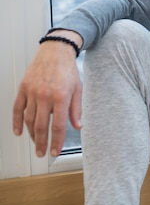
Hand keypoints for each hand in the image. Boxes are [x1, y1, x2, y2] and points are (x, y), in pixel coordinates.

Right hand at [12, 30, 82, 156]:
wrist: (55, 51)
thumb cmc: (68, 70)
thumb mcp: (78, 89)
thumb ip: (76, 109)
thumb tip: (78, 126)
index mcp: (61, 97)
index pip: (58, 125)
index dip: (57, 141)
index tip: (55, 152)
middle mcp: (45, 96)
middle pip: (41, 126)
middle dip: (42, 142)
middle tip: (42, 153)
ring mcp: (32, 92)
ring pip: (29, 119)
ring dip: (32, 134)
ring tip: (36, 143)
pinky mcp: (23, 88)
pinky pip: (17, 109)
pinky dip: (16, 122)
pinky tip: (19, 132)